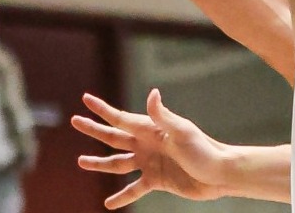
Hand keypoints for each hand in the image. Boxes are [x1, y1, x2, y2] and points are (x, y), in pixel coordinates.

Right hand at [73, 90, 229, 208]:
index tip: (85, 99)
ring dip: (100, 163)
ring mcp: (150, 162)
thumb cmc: (204, 149)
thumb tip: (152, 93)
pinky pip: (133, 189)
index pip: (121, 118)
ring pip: (118, 163)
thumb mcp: (182, 132)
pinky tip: (108, 204)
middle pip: (113, 137)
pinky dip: (121, 196)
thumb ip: (164, 116)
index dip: (102, 109)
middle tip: (74, 121)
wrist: (220, 173)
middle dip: (94, 129)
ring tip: (81, 161)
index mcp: (151, 129)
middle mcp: (147, 144)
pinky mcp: (156, 180)